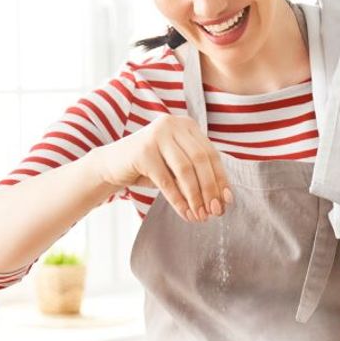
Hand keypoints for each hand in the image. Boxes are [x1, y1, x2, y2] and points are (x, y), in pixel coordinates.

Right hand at [87, 114, 231, 221]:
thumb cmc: (150, 167)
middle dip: (209, 189)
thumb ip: (198, 175)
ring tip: (199, 216)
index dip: (221, 179)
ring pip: (185, 170)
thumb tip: (223, 201)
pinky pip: (166, 180)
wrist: (113, 165)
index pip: (211, 153)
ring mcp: (157, 135)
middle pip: (200, 160)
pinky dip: (177, 200)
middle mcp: (173, 124)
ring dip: (195, 197)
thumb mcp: (177, 167)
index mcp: (186, 125)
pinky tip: (184, 213)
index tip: (226, 202)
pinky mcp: (143, 151)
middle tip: (214, 212)